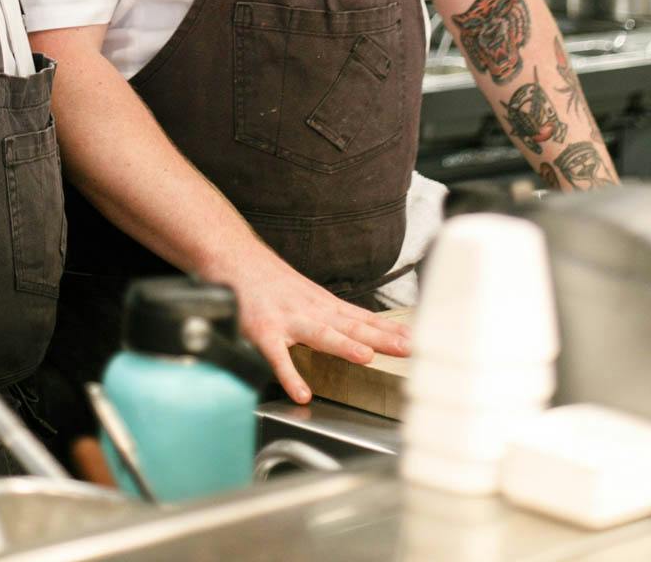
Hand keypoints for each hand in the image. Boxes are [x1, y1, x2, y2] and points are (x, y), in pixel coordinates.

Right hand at [225, 243, 410, 402]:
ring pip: (320, 333)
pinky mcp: (263, 330)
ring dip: (343, 345)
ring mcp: (288, 319)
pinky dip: (289, 374)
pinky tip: (301, 392)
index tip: (417, 340)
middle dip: (381, 339)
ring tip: (366, 358)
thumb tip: (358, 331)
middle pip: (351, 326)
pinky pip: (277, 356)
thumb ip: (330, 314)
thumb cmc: (270, 280)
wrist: (234, 257)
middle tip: (409, 349)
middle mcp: (311, 310)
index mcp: (323, 304)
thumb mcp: (307, 293)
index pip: (363, 319)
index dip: (390, 330)